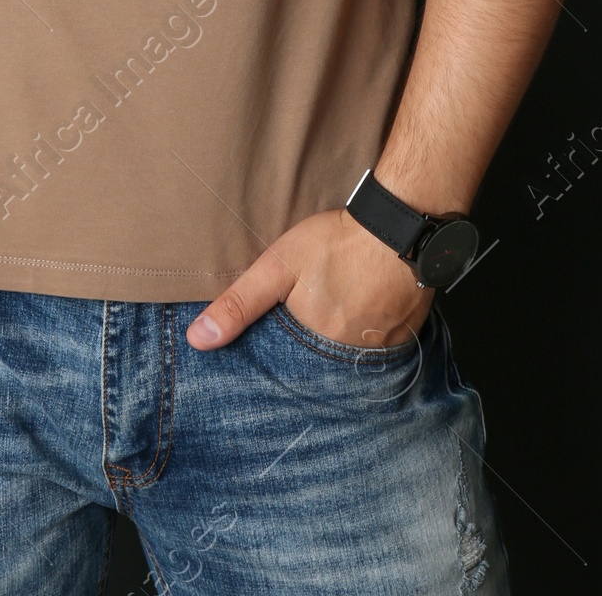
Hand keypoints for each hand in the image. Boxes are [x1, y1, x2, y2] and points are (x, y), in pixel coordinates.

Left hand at [186, 206, 432, 350]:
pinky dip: (366, 338)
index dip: (277, 360)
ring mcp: (380, 352)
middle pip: (320, 369)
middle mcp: (348, 360)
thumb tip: (198, 340)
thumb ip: (239, 304)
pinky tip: (361, 314)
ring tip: (335, 317)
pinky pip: (377, 351)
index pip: (287, 374)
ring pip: (349, 361)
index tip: (274, 345)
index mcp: (314, 347)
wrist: (400, 227)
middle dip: (309, 354)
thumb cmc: (337, 243)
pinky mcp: (403, 340)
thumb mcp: (278, 266)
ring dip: (339, 347)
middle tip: (311, 320)